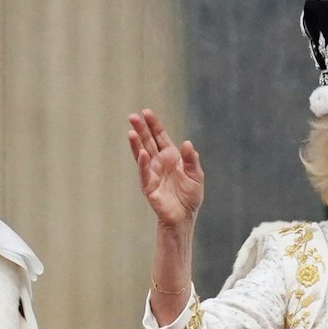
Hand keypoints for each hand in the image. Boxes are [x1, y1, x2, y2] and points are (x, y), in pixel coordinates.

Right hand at [127, 110, 204, 235]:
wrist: (184, 216)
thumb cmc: (190, 196)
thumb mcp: (196, 175)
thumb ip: (192, 159)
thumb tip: (187, 143)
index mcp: (171, 156)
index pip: (160, 136)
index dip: (154, 124)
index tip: (146, 112)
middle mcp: (159, 162)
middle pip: (148, 142)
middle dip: (141, 129)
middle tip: (132, 116)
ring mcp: (152, 173)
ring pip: (142, 154)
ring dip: (136, 143)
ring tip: (131, 131)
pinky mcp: (148, 186)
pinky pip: (144, 172)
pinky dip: (143, 163)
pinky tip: (142, 153)